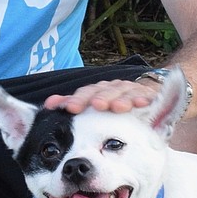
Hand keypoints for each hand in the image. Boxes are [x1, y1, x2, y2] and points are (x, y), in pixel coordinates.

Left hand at [43, 76, 159, 114]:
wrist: (144, 99)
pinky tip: (141, 104)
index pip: (86, 93)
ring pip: (124, 93)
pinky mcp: (148, 95)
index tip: (70, 108)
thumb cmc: (114, 106)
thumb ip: (72, 104)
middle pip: (104, 92)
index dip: (78, 99)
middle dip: (100, 98)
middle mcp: (113, 89)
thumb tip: (48, 104)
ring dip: (120, 99)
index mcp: (98, 92)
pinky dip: (143, 99)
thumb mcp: (93, 107)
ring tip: (117, 107)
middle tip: (96, 106)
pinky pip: (146, 96)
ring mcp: (130, 91)